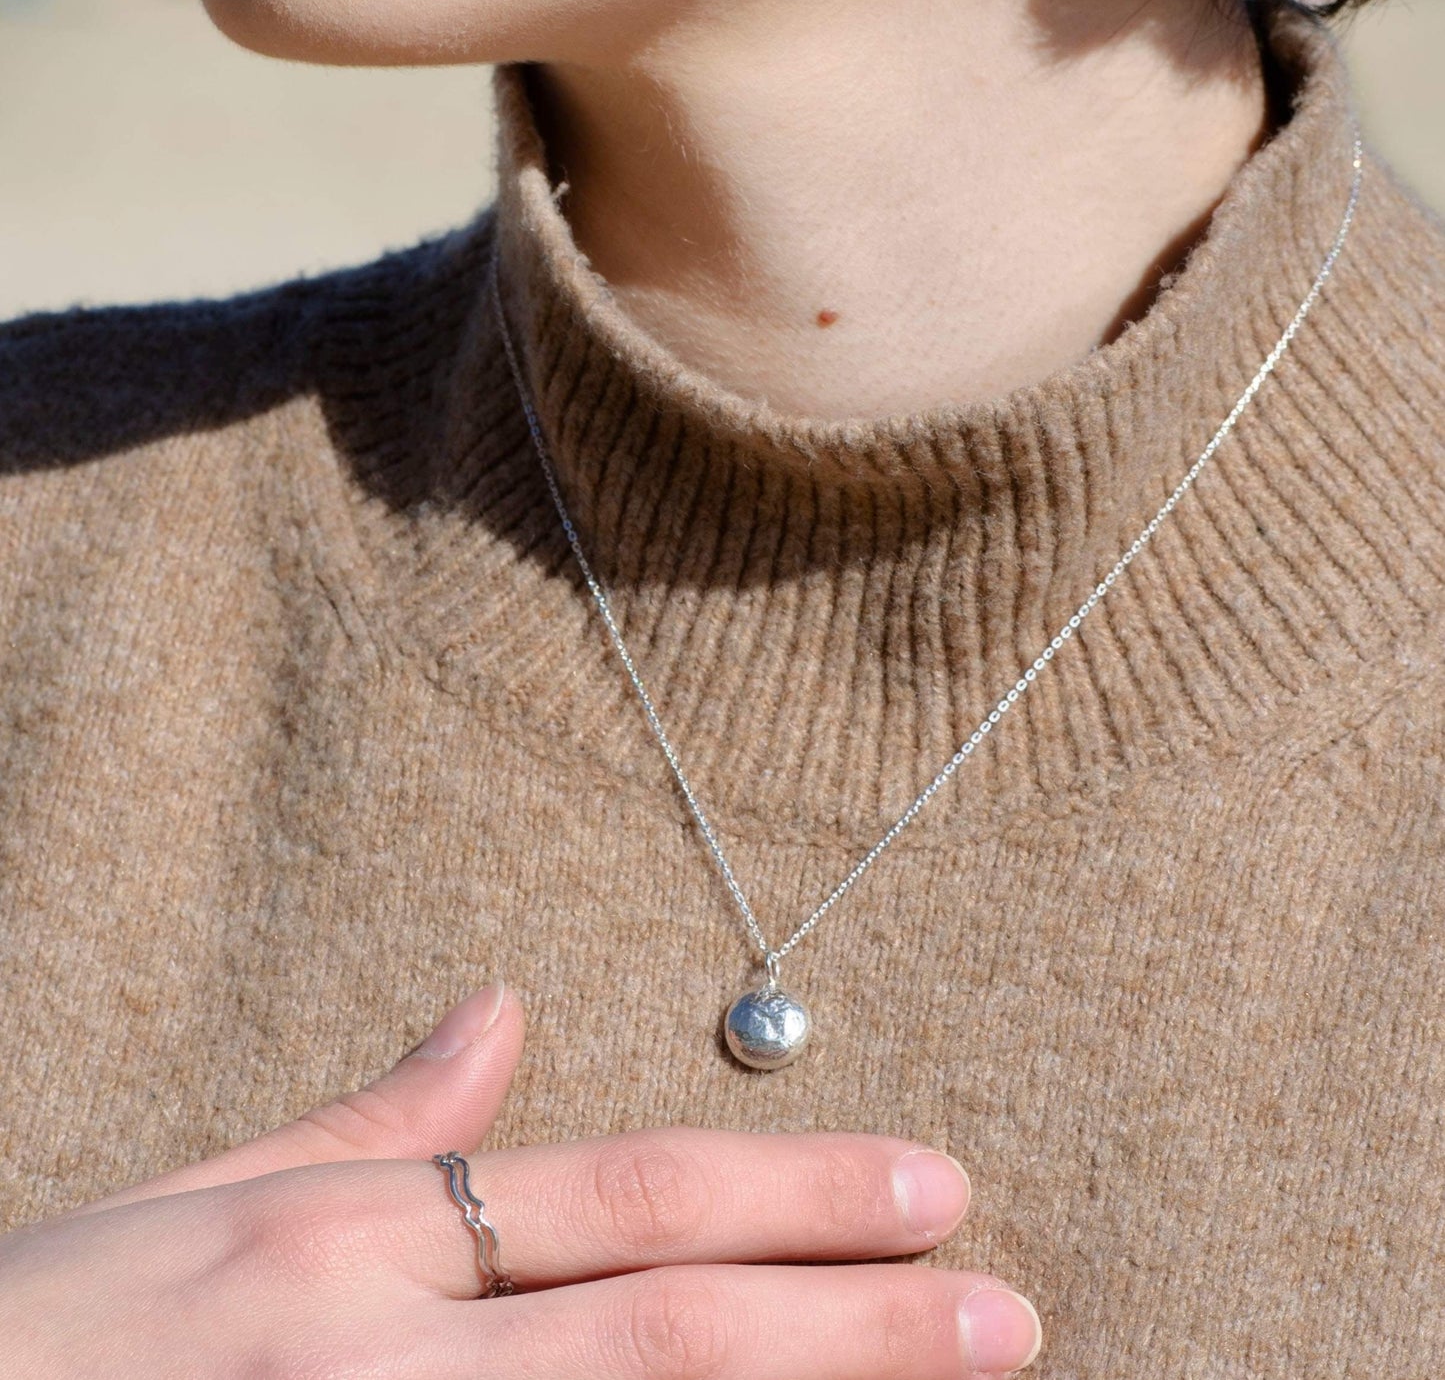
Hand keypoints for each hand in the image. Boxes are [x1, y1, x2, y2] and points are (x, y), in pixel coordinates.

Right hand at [0, 982, 1042, 1376]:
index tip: (936, 1191)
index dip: (797, 1195)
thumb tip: (503, 1014)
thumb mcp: (192, 1207)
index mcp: (346, 1241)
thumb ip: (373, 1124)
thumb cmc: (38, 1340)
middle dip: (855, 1325)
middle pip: (670, 1331)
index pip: (629, 1200)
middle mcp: (374, 1360)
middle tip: (1004, 1315)